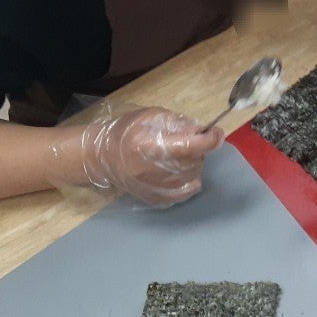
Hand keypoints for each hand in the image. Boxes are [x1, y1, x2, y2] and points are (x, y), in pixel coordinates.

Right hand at [59, 107, 222, 206]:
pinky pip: (188, 190)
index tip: (216, 133)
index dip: (210, 139)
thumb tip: (202, 130)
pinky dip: (190, 178)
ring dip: (194, 163)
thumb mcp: (151, 116)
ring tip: (178, 155)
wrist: (100, 158)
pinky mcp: (156, 200)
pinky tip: (179, 170)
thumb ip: (178, 122)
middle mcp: (153, 171)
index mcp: (150, 146)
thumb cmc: (126, 132)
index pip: (191, 146)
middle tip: (186, 141)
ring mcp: (155, 189)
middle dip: (198, 148)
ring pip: (194, 175)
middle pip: (195, 161)